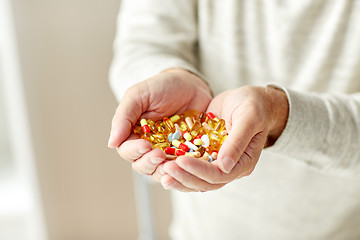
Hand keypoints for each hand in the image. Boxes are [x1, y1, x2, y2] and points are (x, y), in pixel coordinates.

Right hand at [108, 69, 211, 179]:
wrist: (190, 83)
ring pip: (161, 171)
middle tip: (159, 154)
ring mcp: (169, 152)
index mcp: (134, 135)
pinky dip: (184, 169)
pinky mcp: (188, 154)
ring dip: (165, 170)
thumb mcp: (138, 96)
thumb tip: (111, 143)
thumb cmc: (161, 87)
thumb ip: (123, 117)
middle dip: (149, 163)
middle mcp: (150, 147)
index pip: (127, 150)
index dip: (134, 151)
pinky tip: (187, 165)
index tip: (145, 145)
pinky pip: (184, 167)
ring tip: (172, 164)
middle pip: (143, 165)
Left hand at [160, 86, 288, 191]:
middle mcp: (230, 167)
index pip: (219, 174)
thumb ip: (237, 141)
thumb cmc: (253, 105)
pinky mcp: (207, 154)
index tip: (180, 160)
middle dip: (184, 176)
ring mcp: (217, 162)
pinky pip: (192, 166)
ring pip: (197, 179)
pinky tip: (163, 164)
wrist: (250, 100)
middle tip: (165, 169)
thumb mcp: (248, 118)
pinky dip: (179, 167)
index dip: (199, 170)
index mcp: (244, 162)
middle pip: (205, 182)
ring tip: (161, 172)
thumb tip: (224, 166)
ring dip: (179, 177)